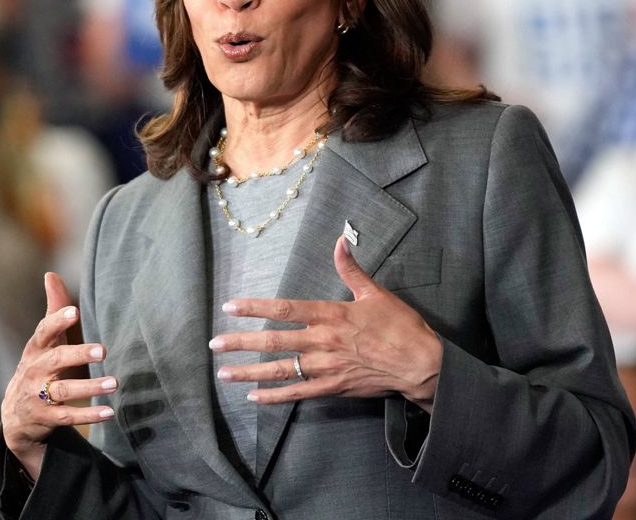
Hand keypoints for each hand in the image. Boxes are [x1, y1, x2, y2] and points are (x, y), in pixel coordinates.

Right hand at [1, 272, 117, 480]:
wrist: (16, 414)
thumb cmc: (38, 367)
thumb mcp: (43, 341)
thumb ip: (53, 310)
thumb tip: (51, 274)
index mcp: (35, 349)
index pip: (44, 332)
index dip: (57, 321)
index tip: (74, 312)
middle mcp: (34, 371)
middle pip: (56, 360)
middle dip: (78, 354)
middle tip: (103, 350)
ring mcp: (38, 396)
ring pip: (63, 390)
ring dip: (89, 387)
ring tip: (114, 383)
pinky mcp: (45, 418)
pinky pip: (68, 417)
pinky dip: (89, 415)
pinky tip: (110, 411)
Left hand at [210, 236, 442, 411]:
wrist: (421, 364)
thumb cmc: (400, 327)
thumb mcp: (375, 292)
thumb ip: (350, 268)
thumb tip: (340, 240)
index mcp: (330, 315)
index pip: (284, 309)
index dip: (254, 308)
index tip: (230, 307)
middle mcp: (321, 341)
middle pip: (273, 341)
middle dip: (240, 342)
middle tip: (214, 344)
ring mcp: (325, 367)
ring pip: (279, 370)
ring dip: (249, 371)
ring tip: (223, 372)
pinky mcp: (332, 387)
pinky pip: (297, 393)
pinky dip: (274, 396)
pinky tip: (254, 396)